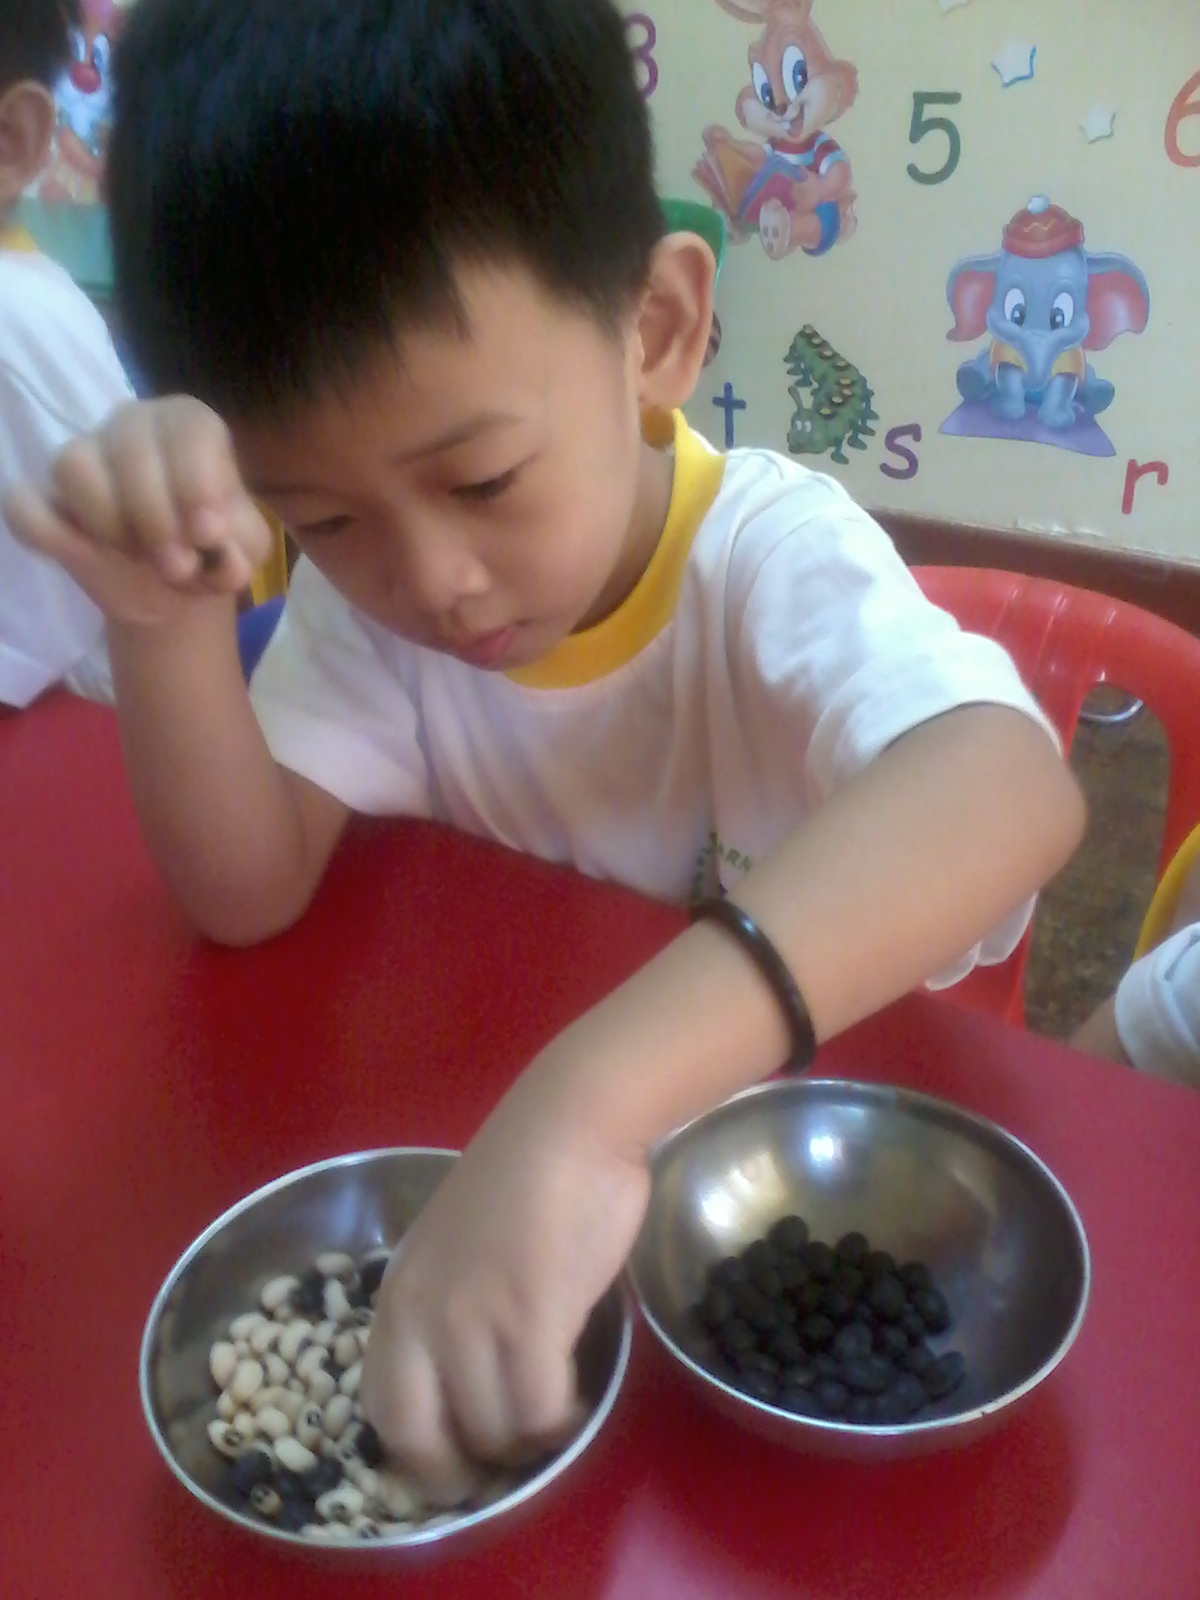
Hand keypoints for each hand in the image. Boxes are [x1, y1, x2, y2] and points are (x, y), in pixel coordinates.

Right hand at [2, 397, 271, 628]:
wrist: (175, 584)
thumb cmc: (213, 549)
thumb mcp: (245, 552)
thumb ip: (242, 547)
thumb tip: (211, 546)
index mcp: (188, 424)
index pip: (188, 429)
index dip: (197, 484)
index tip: (207, 536)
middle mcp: (132, 424)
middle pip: (129, 447)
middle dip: (156, 518)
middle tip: (177, 565)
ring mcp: (83, 455)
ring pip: (73, 466)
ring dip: (108, 524)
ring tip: (137, 556)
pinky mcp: (45, 497)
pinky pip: (25, 505)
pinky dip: (50, 534)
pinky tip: (86, 556)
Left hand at [360, 1073, 649, 1502]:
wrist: (571, 1124)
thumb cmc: (522, 1176)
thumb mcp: (453, 1246)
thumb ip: (445, 1305)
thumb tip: (464, 1377)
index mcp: (396, 1297)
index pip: (380, 1409)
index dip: (416, 1453)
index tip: (455, 1463)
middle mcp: (420, 1317)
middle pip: (420, 1439)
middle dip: (461, 1471)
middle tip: (504, 1467)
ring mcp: (473, 1321)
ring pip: (492, 1430)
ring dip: (527, 1440)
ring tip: (556, 1418)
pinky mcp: (530, 1321)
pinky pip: (540, 1411)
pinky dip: (563, 1423)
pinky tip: (580, 1401)